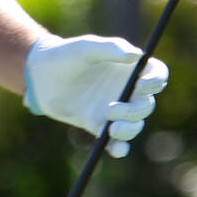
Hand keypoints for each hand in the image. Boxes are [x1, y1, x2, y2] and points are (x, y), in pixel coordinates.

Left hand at [23, 32, 168, 157]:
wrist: (39, 75)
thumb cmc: (64, 55)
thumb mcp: (85, 47)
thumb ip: (110, 48)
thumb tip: (137, 56)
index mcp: (129, 68)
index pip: (157, 75)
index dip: (156, 81)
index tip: (142, 85)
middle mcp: (126, 90)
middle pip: (146, 104)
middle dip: (135, 110)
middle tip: (112, 109)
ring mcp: (113, 109)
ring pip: (135, 124)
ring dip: (129, 129)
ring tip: (110, 126)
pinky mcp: (98, 125)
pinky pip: (115, 141)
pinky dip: (119, 147)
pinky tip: (117, 149)